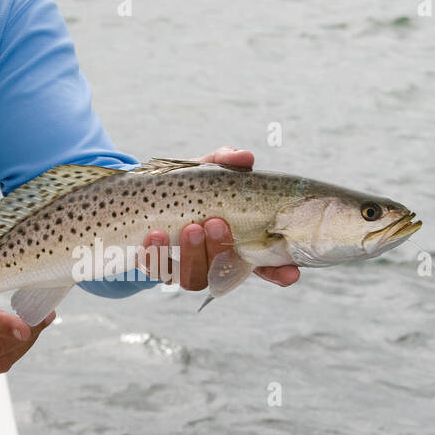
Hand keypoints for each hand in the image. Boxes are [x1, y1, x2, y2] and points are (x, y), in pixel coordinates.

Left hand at [138, 146, 299, 289]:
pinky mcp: (157, 269)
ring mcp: (186, 269)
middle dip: (221, 248)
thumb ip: (226, 161)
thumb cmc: (188, 185)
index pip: (266, 265)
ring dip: (193, 254)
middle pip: (225, 270)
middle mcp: (215, 262)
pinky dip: (156, 254)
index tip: (292, 272)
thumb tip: (245, 156)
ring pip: (194, 278)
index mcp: (237, 243)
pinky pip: (157, 270)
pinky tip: (155, 234)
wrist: (142, 198)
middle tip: (215, 223)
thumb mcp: (207, 170)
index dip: (280, 272)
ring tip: (190, 228)